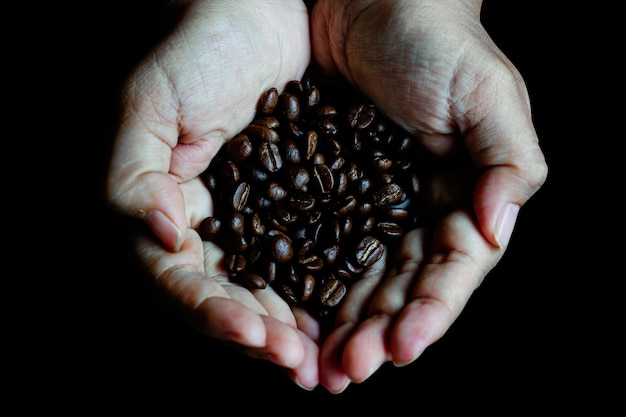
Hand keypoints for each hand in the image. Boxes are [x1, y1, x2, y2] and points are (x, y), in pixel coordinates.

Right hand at [106, 0, 319, 388]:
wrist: (253, 8)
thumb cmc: (193, 50)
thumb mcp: (147, 107)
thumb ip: (133, 179)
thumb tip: (164, 238)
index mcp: (165, 212)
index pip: (181, 282)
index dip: (213, 315)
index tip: (255, 335)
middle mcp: (210, 226)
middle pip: (230, 299)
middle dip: (262, 336)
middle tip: (301, 365)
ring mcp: (257, 218)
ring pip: (274, 288)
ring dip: (297, 328)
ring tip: (327, 360)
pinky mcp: (301, 203)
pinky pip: (314, 256)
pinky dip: (327, 290)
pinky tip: (348, 314)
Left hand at [310, 0, 547, 391]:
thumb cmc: (436, 39)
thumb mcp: (487, 93)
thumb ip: (508, 160)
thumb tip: (497, 227)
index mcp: (462, 196)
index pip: (451, 268)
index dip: (432, 310)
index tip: (406, 346)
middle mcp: (417, 210)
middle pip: (402, 286)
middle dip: (381, 332)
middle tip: (354, 370)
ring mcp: (370, 206)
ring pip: (360, 279)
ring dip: (345, 325)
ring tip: (327, 365)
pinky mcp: (325, 194)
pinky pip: (317, 249)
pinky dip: (311, 286)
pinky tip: (299, 319)